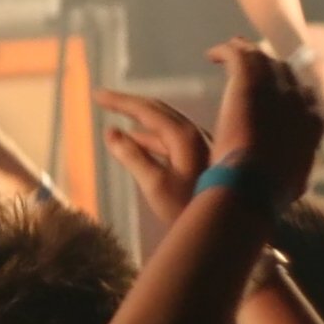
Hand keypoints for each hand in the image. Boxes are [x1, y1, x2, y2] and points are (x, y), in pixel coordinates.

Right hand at [94, 88, 212, 225]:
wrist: (228, 229)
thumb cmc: (190, 209)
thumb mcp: (155, 186)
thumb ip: (132, 157)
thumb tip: (110, 132)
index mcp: (183, 136)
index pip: (146, 109)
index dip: (119, 101)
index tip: (96, 94)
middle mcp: (195, 134)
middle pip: (157, 110)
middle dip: (128, 104)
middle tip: (102, 99)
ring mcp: (201, 146)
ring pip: (164, 124)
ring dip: (139, 119)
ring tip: (116, 118)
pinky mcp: (203, 159)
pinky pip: (171, 138)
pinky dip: (150, 135)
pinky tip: (138, 141)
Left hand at [206, 39, 323, 200]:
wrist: (253, 183)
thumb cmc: (270, 191)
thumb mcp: (294, 183)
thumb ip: (296, 172)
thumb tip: (298, 181)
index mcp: (311, 124)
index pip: (304, 98)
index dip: (288, 93)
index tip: (274, 95)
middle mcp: (298, 100)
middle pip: (284, 73)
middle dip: (269, 69)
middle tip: (252, 69)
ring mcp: (274, 88)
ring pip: (262, 59)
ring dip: (248, 53)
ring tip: (233, 51)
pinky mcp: (249, 82)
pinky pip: (238, 55)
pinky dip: (225, 51)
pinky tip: (212, 54)